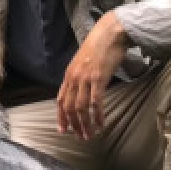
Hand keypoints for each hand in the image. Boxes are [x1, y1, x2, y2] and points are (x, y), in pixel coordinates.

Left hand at [57, 12, 127, 139]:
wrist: (110, 32)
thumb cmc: (99, 47)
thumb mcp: (83, 62)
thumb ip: (80, 76)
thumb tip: (81, 90)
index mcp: (68, 75)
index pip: (60, 100)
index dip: (61, 116)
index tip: (63, 130)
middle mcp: (73, 78)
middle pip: (69, 107)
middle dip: (73, 125)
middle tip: (80, 137)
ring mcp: (85, 78)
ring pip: (80, 108)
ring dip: (85, 124)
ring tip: (90, 135)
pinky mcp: (98, 78)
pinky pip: (95, 102)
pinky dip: (97, 116)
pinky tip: (101, 124)